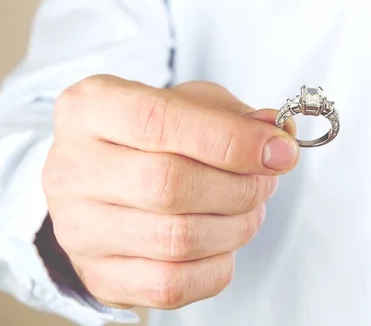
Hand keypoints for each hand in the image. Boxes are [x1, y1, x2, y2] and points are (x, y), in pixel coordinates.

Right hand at [41, 75, 297, 309]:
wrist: (104, 178)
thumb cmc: (150, 136)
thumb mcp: (189, 103)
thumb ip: (234, 116)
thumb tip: (277, 139)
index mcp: (92, 109)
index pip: (160, 122)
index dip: (231, 140)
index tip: (279, 151)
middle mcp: (73, 168)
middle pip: (171, 186)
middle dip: (240, 186)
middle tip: (266, 180)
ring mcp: (80, 228)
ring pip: (177, 239)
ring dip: (236, 225)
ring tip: (247, 207)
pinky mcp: (99, 274)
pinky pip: (172, 284)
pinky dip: (217, 265)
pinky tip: (222, 241)